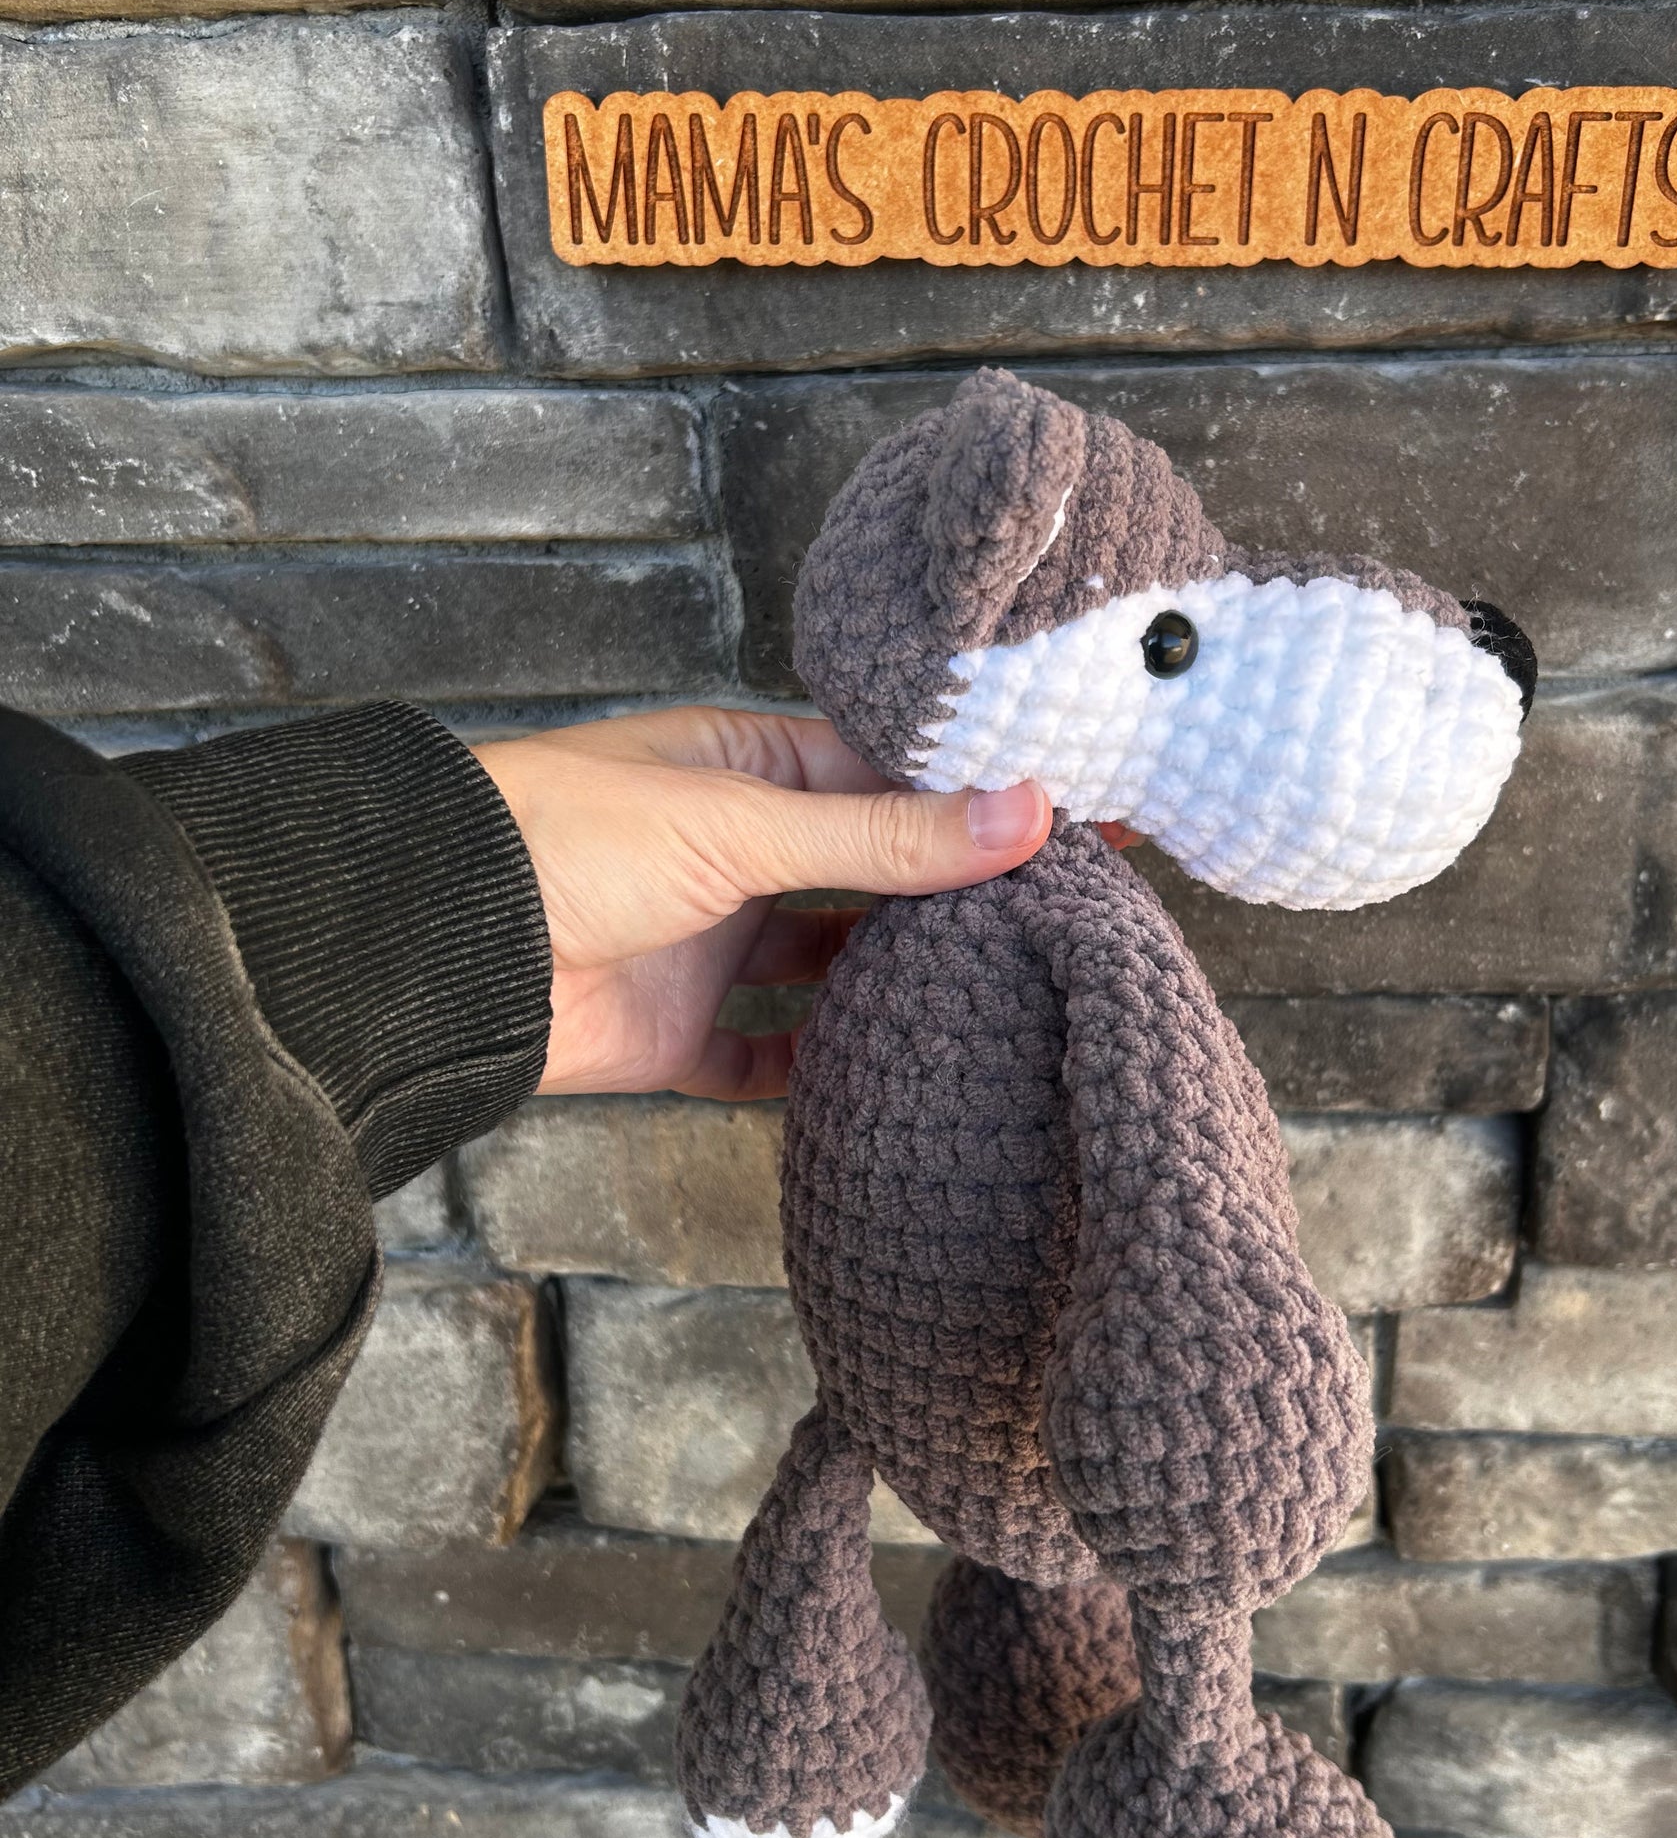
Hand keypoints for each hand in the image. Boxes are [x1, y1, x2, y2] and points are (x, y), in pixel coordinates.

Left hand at [475, 707, 1049, 1098]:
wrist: (442, 950)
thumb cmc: (566, 839)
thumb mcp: (742, 825)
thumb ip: (884, 833)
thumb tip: (1025, 812)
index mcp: (744, 766)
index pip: (885, 777)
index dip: (974, 799)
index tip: (1075, 820)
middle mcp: (733, 851)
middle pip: (866, 873)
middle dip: (948, 895)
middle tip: (1062, 915)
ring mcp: (707, 944)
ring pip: (826, 966)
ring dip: (892, 981)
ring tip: (999, 993)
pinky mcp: (679, 1033)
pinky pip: (765, 1058)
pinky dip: (818, 1069)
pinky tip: (888, 1071)